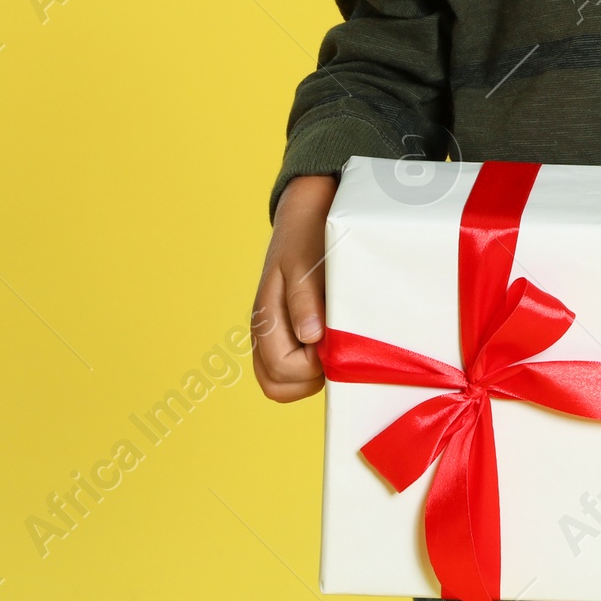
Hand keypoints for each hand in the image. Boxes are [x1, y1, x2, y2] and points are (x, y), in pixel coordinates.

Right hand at [251, 173, 337, 401]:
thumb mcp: (306, 264)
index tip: (336, 343)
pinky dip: (312, 366)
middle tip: (336, 349)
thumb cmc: (307, 238)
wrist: (306, 215)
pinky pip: (292, 367)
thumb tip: (310, 338)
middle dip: (310, 377)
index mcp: (265, 318)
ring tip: (334, 346)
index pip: (280, 370)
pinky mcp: (287, 331)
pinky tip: (331, 343)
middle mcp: (264, 332)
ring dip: (311, 375)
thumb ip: (305, 300)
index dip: (312, 367)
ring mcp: (274, 334)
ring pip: (283, 382)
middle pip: (277, 385)